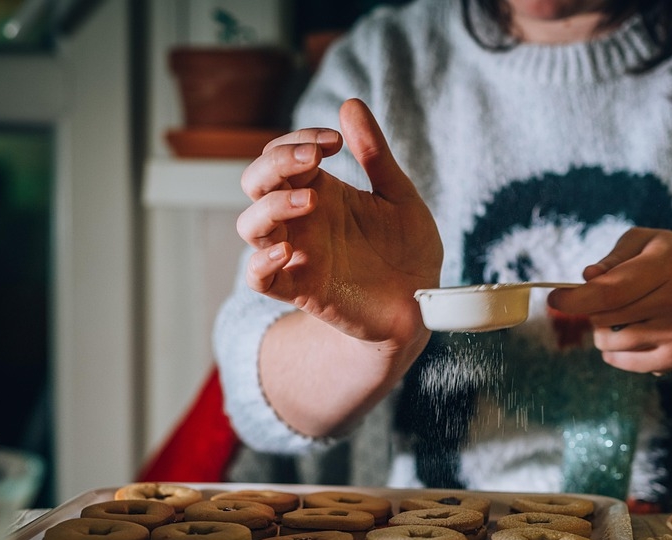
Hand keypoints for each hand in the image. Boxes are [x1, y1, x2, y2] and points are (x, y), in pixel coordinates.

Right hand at [236, 98, 441, 343]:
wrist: (420, 304)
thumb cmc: (408, 249)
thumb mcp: (399, 195)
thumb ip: (375, 154)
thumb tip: (351, 103)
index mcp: (319, 190)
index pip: (283, 154)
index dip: (298, 139)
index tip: (336, 141)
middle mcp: (301, 219)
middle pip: (256, 182)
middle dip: (276, 163)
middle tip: (315, 160)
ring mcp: (298, 253)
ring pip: (251, 225)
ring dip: (271, 206)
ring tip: (311, 201)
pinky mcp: (300, 288)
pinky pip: (258, 277)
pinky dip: (261, 263)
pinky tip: (289, 250)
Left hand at [548, 227, 671, 373]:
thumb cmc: (665, 264)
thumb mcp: (644, 243)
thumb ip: (614, 257)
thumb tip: (589, 277)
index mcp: (670, 263)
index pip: (612, 290)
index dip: (576, 297)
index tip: (554, 298)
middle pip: (606, 316)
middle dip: (590, 309)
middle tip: (601, 301)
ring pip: (609, 341)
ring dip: (602, 330)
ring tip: (621, 316)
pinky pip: (620, 360)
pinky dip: (614, 349)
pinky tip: (632, 333)